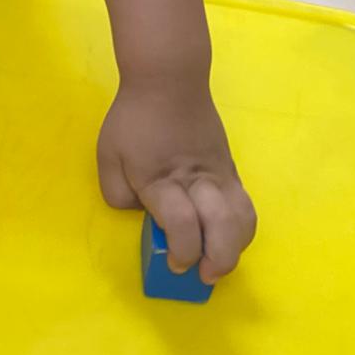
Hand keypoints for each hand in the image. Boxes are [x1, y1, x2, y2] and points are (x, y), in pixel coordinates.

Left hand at [97, 84, 256, 284]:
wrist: (169, 79)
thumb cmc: (134, 119)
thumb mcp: (108, 156)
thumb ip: (118, 195)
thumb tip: (144, 216)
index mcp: (161, 179)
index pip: (182, 224)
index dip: (182, 251)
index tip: (175, 264)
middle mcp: (197, 180)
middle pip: (222, 226)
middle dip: (218, 259)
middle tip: (203, 275)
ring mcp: (219, 174)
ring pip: (243, 217)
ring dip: (236, 247)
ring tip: (220, 261)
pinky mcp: (230, 168)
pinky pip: (245, 204)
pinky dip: (242, 228)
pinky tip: (227, 237)